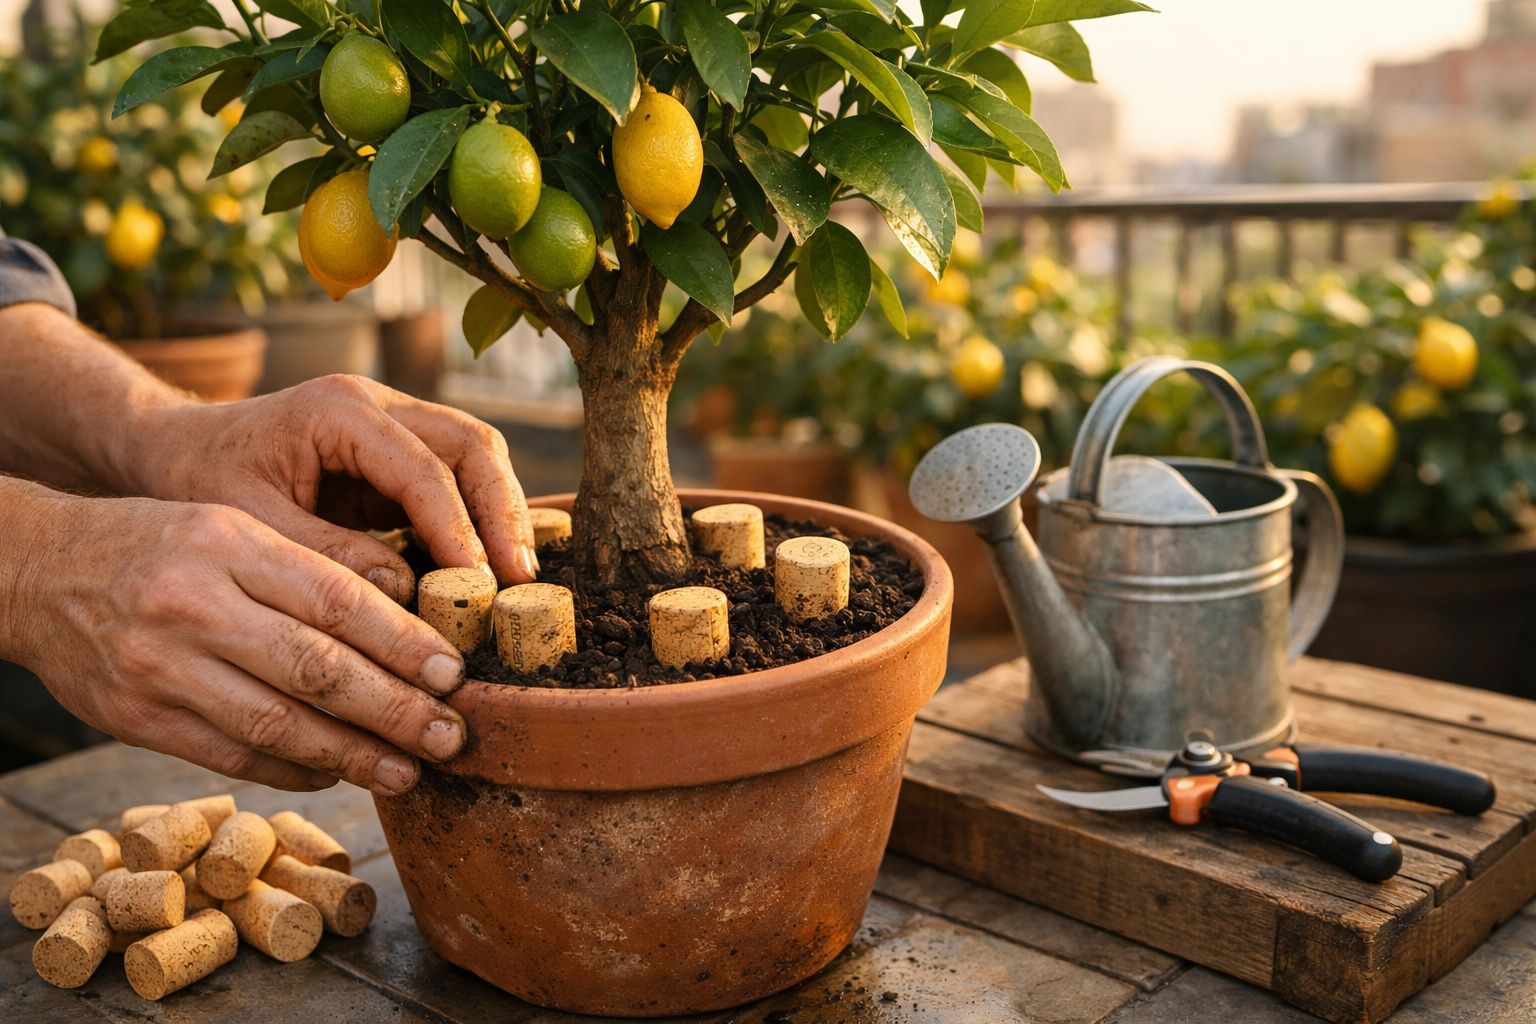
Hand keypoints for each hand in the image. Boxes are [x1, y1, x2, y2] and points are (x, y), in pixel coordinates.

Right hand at [12, 490, 471, 793]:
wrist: (37, 570)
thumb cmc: (161, 545)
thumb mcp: (233, 528)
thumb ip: (310, 572)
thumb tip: (406, 634)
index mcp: (229, 542)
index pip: (335, 599)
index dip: (402, 642)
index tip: (453, 673)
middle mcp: (195, 604)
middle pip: (316, 667)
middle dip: (395, 709)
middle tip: (452, 735)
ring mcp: (161, 667)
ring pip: (278, 723)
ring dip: (353, 755)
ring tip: (408, 770)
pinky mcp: (136, 719)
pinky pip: (233, 754)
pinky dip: (293, 770)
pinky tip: (337, 774)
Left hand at [140, 374, 537, 602]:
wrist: (173, 450)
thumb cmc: (199, 478)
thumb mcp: (248, 522)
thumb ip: (324, 554)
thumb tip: (403, 591)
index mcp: (340, 410)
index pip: (424, 467)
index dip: (460, 527)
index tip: (481, 583)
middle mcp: (378, 406)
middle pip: (473, 445)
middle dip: (504, 511)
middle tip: (521, 578)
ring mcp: (393, 427)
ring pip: (477, 458)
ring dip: (502, 515)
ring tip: (518, 578)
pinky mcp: (396, 459)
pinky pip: (457, 482)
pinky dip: (480, 522)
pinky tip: (492, 569)